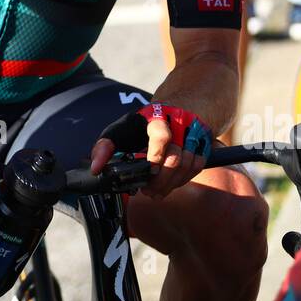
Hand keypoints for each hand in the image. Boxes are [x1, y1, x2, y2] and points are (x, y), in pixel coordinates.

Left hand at [90, 103, 212, 198]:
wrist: (177, 108)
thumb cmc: (144, 124)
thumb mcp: (122, 129)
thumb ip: (106, 146)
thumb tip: (96, 168)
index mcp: (155, 116)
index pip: (160, 133)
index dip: (156, 153)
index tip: (149, 167)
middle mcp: (178, 122)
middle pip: (175, 156)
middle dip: (160, 180)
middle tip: (147, 190)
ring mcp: (194, 132)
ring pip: (187, 164)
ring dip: (171, 184)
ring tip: (156, 192)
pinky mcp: (205, 142)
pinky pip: (197, 166)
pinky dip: (183, 179)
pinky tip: (170, 184)